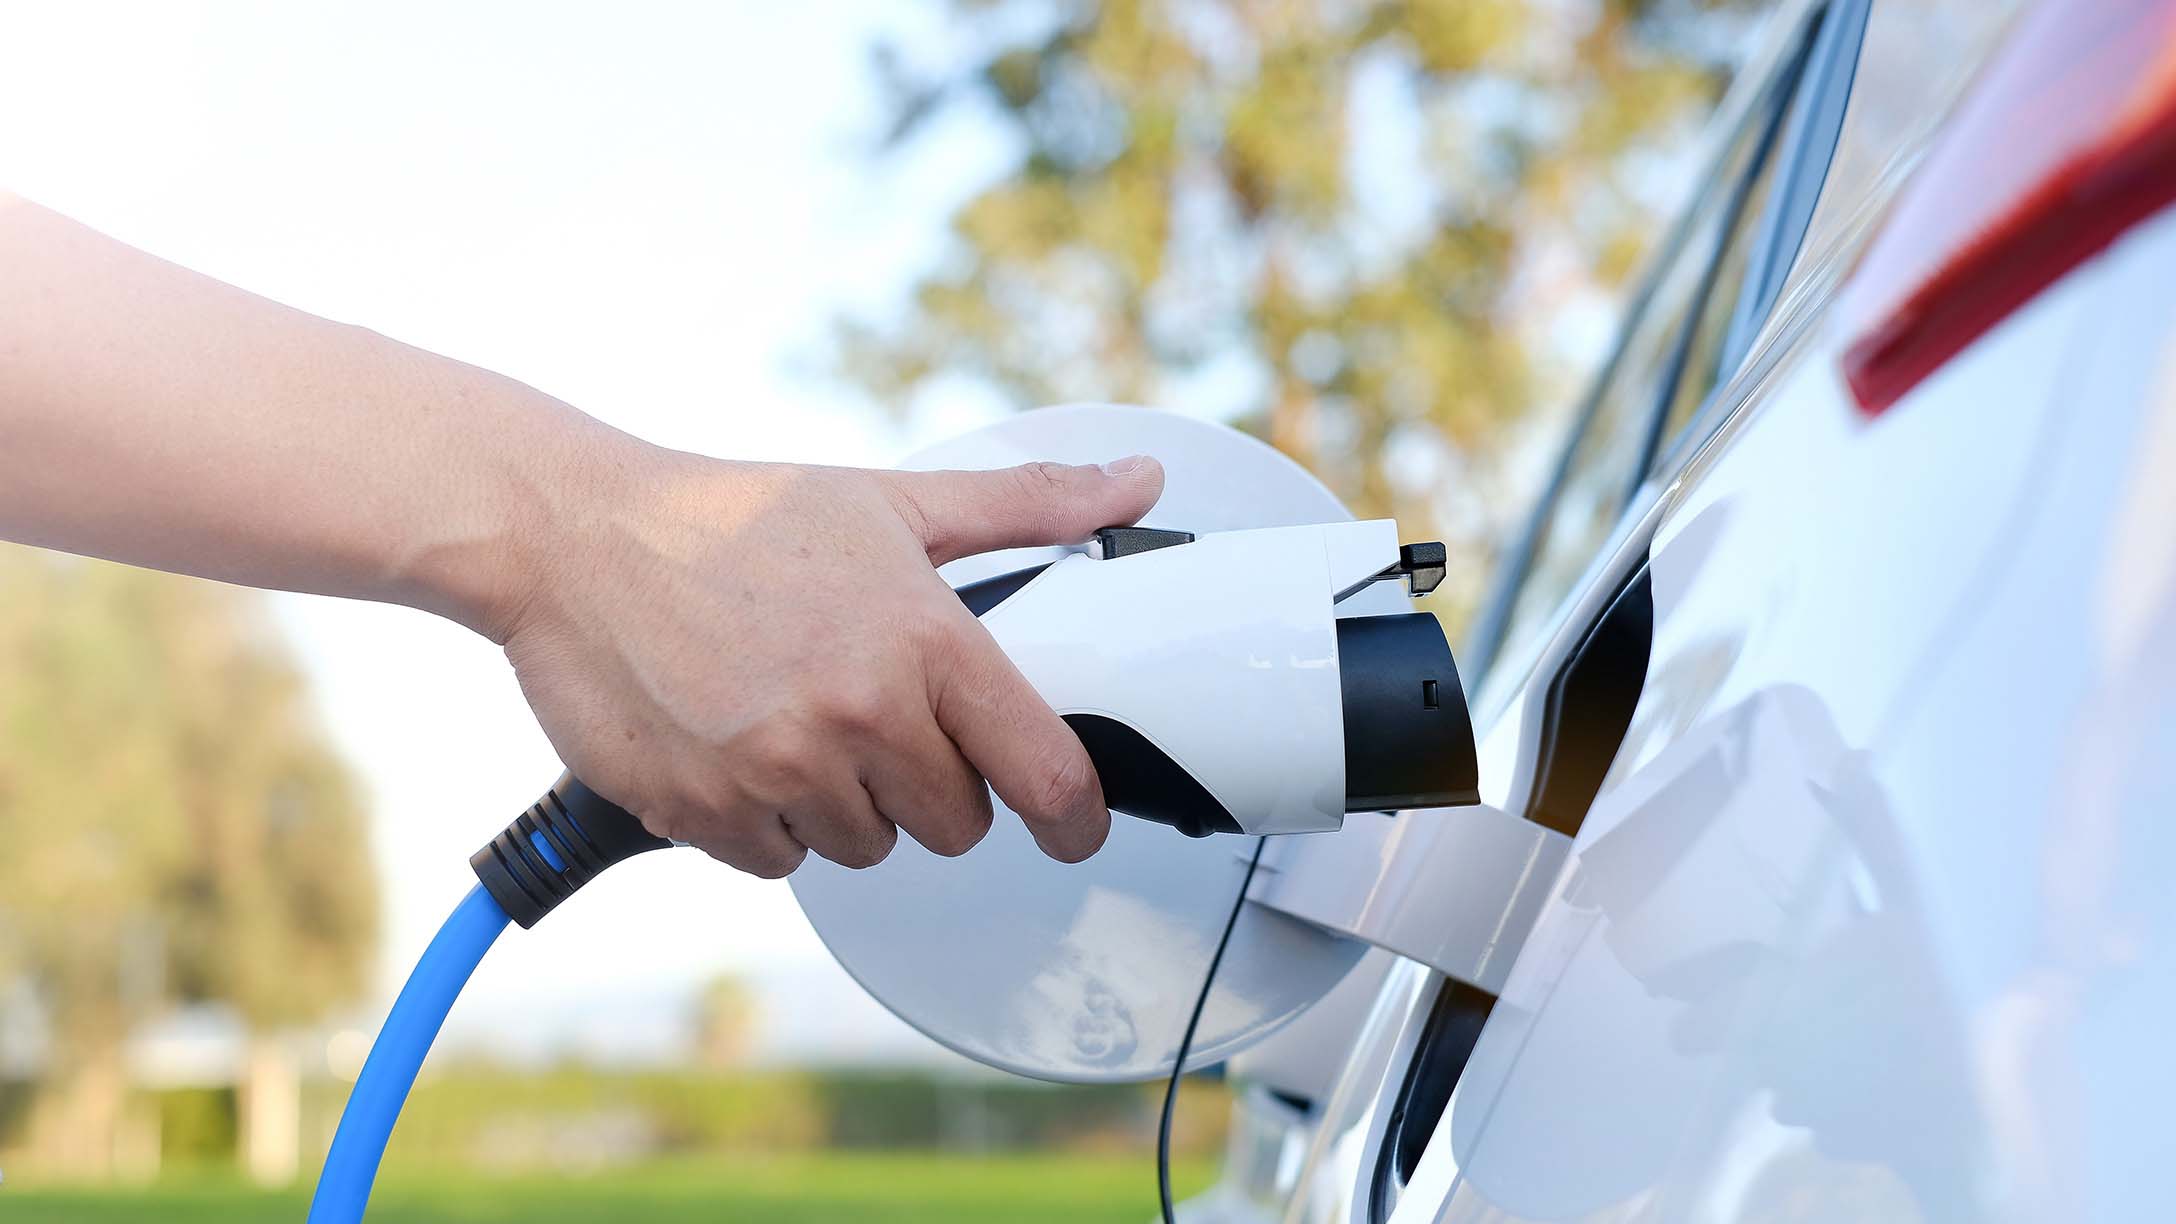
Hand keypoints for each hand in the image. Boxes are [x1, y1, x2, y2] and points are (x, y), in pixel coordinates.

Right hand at [493, 441, 1164, 876]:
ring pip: (866, 847)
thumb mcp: (890, 501)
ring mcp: (780, 771)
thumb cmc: (734, 517)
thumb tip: (1135, 484)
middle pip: (956, 826)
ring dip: (845, 803)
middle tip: (877, 717)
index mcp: (924, 642)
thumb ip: (1024, 506)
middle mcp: (860, 716)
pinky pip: (780, 863)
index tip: (1075, 829)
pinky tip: (739, 744)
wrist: (572, 537)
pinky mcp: (707, 813)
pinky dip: (768, 822)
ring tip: (794, 715)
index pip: (1044, 776)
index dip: (1075, 818)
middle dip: (931, 785)